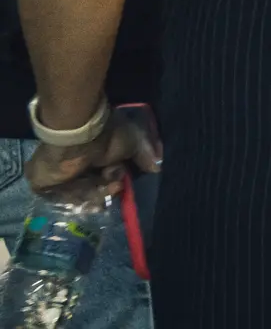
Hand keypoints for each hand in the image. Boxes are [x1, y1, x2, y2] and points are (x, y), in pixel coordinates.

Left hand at [23, 115, 159, 202]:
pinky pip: (63, 200)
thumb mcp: (134, 142)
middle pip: (93, 185)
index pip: (104, 172)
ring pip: (81, 194)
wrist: (76, 138)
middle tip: (116, 187)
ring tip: (108, 190)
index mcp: (93, 152)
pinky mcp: (44, 186)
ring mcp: (59, 176)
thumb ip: (145, 155)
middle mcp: (76, 164)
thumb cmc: (106, 136)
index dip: (115, 181)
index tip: (123, 184)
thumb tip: (158, 166)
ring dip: (97, 195)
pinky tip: (92, 202)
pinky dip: (79, 202)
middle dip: (107, 190)